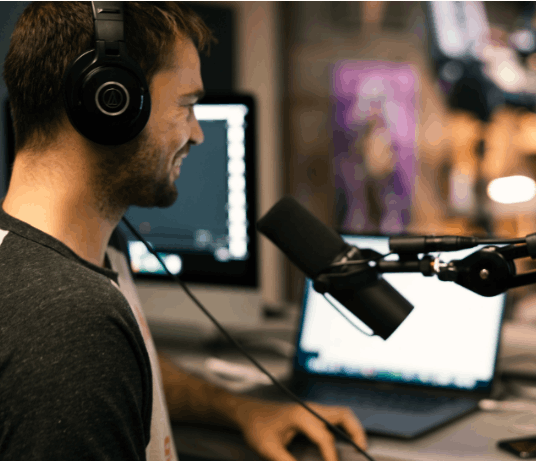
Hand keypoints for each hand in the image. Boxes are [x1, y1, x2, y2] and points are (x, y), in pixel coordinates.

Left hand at [234, 399, 367, 460]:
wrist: (247, 413)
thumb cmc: (256, 427)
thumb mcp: (269, 449)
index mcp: (301, 415)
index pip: (324, 437)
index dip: (331, 457)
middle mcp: (309, 408)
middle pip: (342, 415)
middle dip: (356, 431)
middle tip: (362, 449)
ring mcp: (311, 408)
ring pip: (340, 413)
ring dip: (352, 427)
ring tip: (358, 446)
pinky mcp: (310, 412)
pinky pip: (333, 416)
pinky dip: (343, 427)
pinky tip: (343, 441)